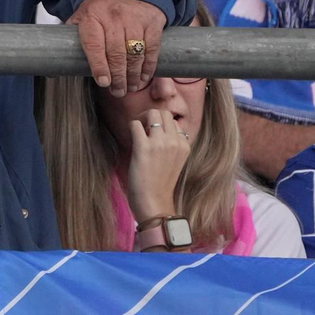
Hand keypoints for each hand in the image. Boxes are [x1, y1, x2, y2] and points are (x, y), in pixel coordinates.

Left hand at [69, 0, 166, 95]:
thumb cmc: (99, 9)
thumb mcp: (80, 17)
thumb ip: (70, 38)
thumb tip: (54, 67)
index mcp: (92, 17)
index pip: (94, 45)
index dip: (99, 66)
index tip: (103, 82)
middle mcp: (114, 18)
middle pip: (116, 53)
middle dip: (118, 77)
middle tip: (117, 91)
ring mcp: (134, 19)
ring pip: (135, 53)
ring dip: (133, 75)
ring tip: (130, 87)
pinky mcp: (151, 22)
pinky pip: (152, 49)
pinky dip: (148, 66)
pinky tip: (143, 77)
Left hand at [125, 107, 190, 223]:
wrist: (154, 203)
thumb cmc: (160, 183)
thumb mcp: (175, 161)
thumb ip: (171, 145)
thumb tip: (157, 128)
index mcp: (184, 145)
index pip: (174, 121)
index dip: (161, 125)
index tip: (153, 136)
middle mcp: (174, 142)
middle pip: (164, 112)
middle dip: (151, 116)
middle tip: (143, 129)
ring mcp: (160, 144)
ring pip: (151, 113)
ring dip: (141, 120)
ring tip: (138, 134)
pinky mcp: (144, 147)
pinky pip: (134, 124)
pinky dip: (130, 128)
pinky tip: (131, 140)